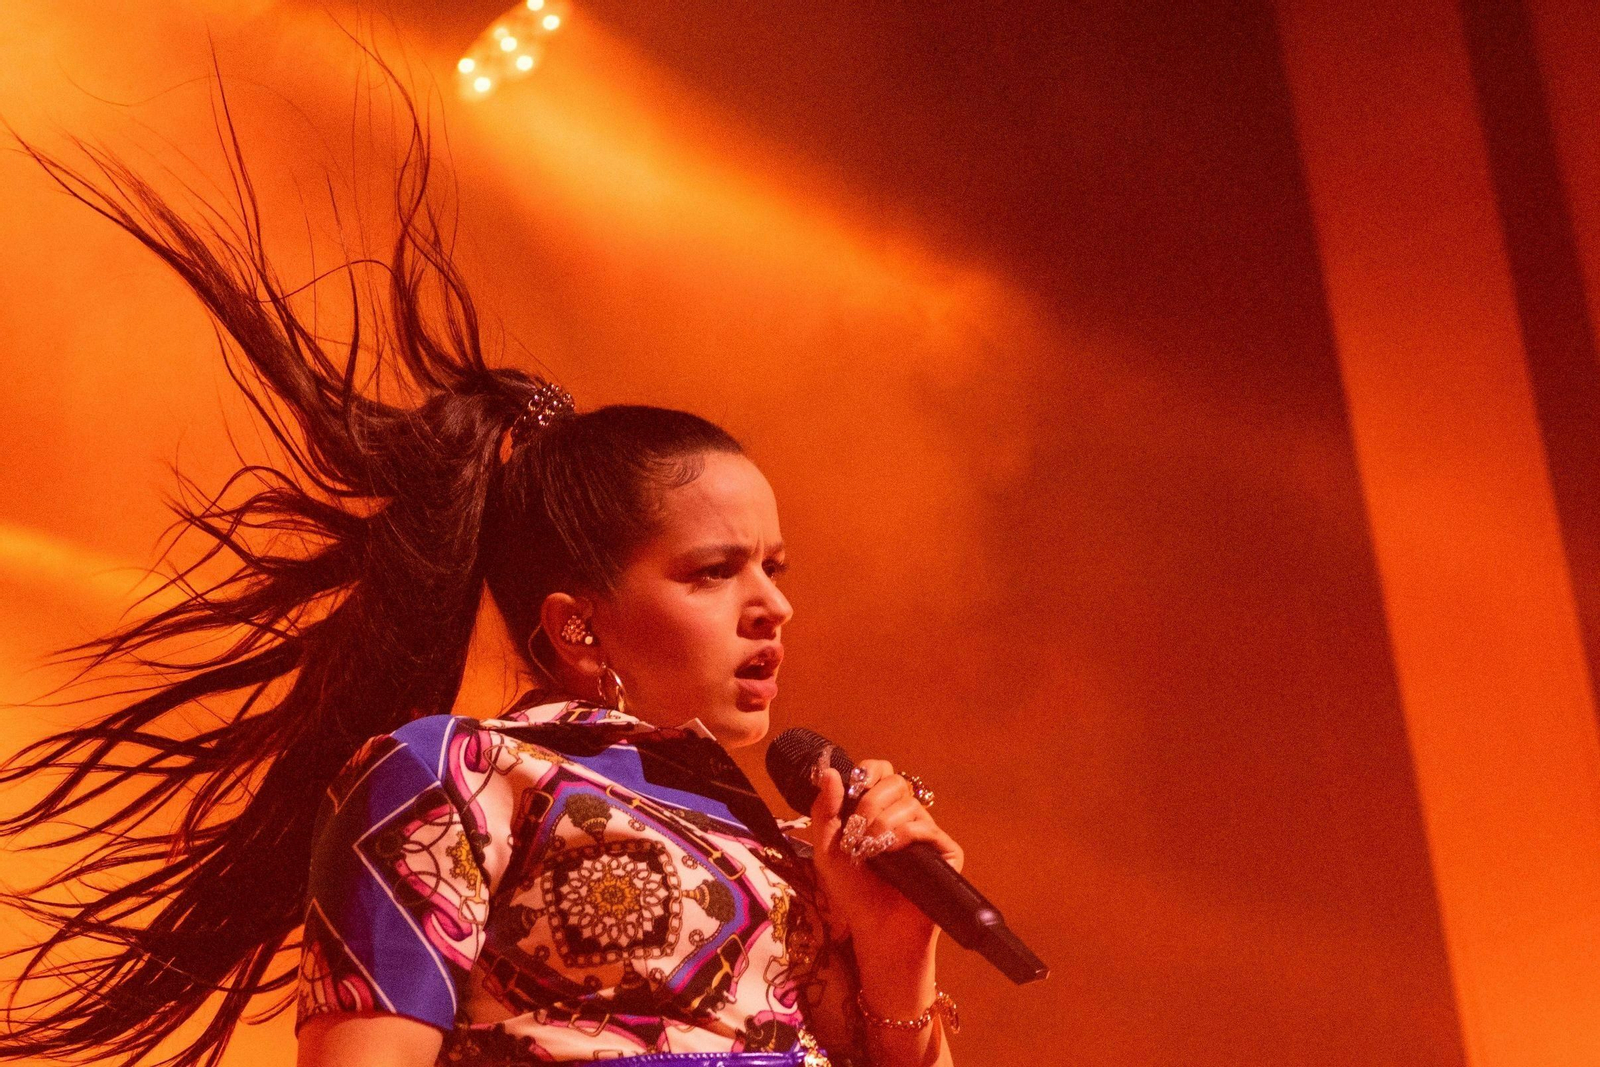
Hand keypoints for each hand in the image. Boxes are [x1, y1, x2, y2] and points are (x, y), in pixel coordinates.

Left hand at [804, 757, 963, 968]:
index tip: (855, 787)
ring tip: (871, 849)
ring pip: (909, 804)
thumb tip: (830, 772)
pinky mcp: (945, 851)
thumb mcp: (827, 849)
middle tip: (858, 828)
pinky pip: (927, 827)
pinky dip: (904, 835)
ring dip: (883, 823)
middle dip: (871, 801)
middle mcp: (905, 817)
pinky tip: (890, 852)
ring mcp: (927, 833)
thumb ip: (825, 810)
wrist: (877, 929)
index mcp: (879, 810)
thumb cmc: (853, 892)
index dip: (870, 772)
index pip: (881, 772)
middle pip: (896, 782)